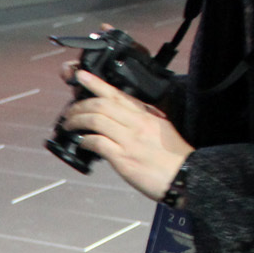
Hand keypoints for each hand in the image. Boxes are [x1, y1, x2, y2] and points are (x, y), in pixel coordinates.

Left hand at [57, 69, 193, 202]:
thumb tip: (122, 115)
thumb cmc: (173, 156)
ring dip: (77, 121)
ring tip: (68, 125)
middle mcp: (137, 123)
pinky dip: (85, 141)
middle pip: (101, 105)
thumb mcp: (161, 128)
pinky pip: (98, 143)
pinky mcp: (123, 157)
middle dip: (80, 106)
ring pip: (96, 120)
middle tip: (69, 111)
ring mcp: (129, 140)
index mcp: (146, 114)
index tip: (82, 76)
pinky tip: (81, 142)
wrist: (185, 176)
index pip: (117, 94)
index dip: (97, 83)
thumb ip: (142, 118)